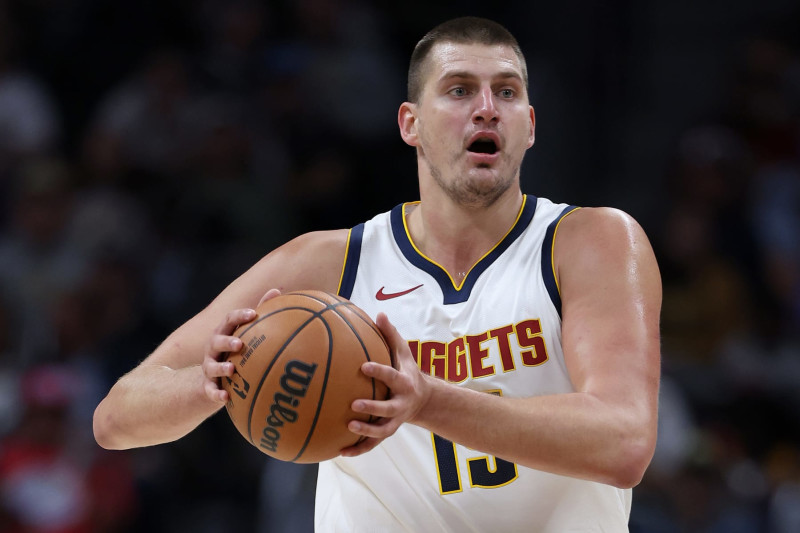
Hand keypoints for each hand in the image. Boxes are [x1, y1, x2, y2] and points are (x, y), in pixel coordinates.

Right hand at [201, 289, 281, 402]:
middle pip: (216, 341)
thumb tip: (278, 290)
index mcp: (224, 333)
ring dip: (221, 367)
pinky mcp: (207, 386)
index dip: (239, 316)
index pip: (229, 320)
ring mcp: (209, 367)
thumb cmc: (234, 351)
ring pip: (211, 366)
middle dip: (227, 341)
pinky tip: (226, 398)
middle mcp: (213, 348)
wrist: (211, 379)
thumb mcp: (244, 333)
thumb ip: (260, 313)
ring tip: (232, 369)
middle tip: (240, 343)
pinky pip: (210, 391)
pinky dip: (216, 394)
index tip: (253, 314)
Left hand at [340, 312, 430, 456]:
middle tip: (354, 404)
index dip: (379, 372)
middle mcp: (401, 404)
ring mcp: (395, 420)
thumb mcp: (403, 353)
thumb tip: (378, 313)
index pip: (391, 376)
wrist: (423, 400)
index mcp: (404, 383)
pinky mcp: (388, 432)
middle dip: (373, 407)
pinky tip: (340, 452)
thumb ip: (391, 335)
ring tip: (348, 427)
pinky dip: (358, 449)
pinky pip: (372, 444)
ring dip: (366, 431)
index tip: (363, 366)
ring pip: (382, 430)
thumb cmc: (407, 371)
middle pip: (388, 408)